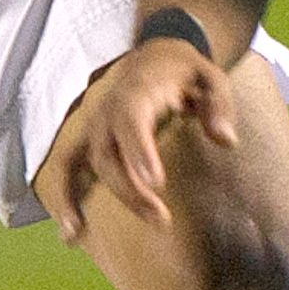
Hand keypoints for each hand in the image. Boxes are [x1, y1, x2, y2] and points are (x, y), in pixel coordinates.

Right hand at [40, 38, 239, 238]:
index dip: (139, 151)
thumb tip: (226, 140)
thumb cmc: (186, 72)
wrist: (156, 56)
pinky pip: (66, 167)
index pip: (131, 121)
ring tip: (80, 233)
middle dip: (129, 190)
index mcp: (137, 92)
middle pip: (107, 153)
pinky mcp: (87, 139)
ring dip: (79, 197)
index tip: (155, 183)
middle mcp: (107, 110)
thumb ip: (219, 106)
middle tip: (161, 220)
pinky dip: (63, 196)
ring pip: (82, 163)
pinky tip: (69, 233)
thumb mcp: (212, 77)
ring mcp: (93, 126)